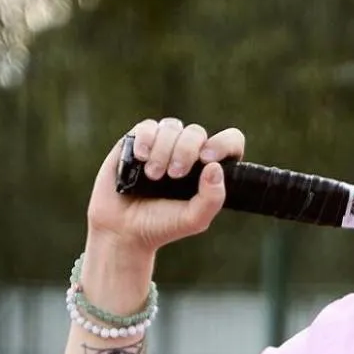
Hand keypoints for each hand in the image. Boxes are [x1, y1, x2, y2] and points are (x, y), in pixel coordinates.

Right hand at [86, 118, 245, 252]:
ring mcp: (164, 143)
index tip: (207, 160)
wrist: (123, 227)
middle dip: (185, 151)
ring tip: (153, 176)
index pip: (230, 142)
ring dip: (163, 150)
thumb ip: (211, 199)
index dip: (223, 144)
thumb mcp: (193, 219)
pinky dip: (145, 140)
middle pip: (196, 132)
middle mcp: (188, 152)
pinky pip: (148, 126)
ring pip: (172, 127)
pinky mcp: (139, 139)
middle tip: (174, 175)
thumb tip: (215, 168)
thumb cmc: (162, 224)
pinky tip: (140, 158)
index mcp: (208, 169)